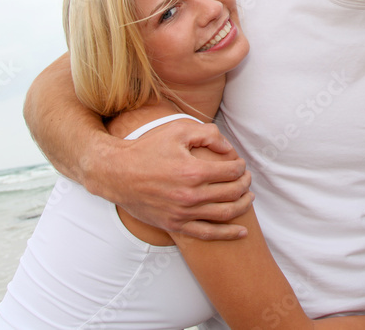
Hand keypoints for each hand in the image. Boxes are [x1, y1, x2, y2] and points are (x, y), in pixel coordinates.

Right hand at [97, 119, 253, 239]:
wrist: (116, 173)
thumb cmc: (147, 148)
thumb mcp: (177, 130)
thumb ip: (207, 134)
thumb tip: (229, 149)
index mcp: (192, 171)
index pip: (231, 171)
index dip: (240, 167)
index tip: (240, 164)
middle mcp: (189, 195)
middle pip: (231, 192)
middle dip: (244, 184)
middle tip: (246, 178)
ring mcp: (182, 213)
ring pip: (224, 214)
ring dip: (242, 205)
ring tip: (248, 198)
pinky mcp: (174, 225)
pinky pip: (207, 234)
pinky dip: (227, 234)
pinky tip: (242, 232)